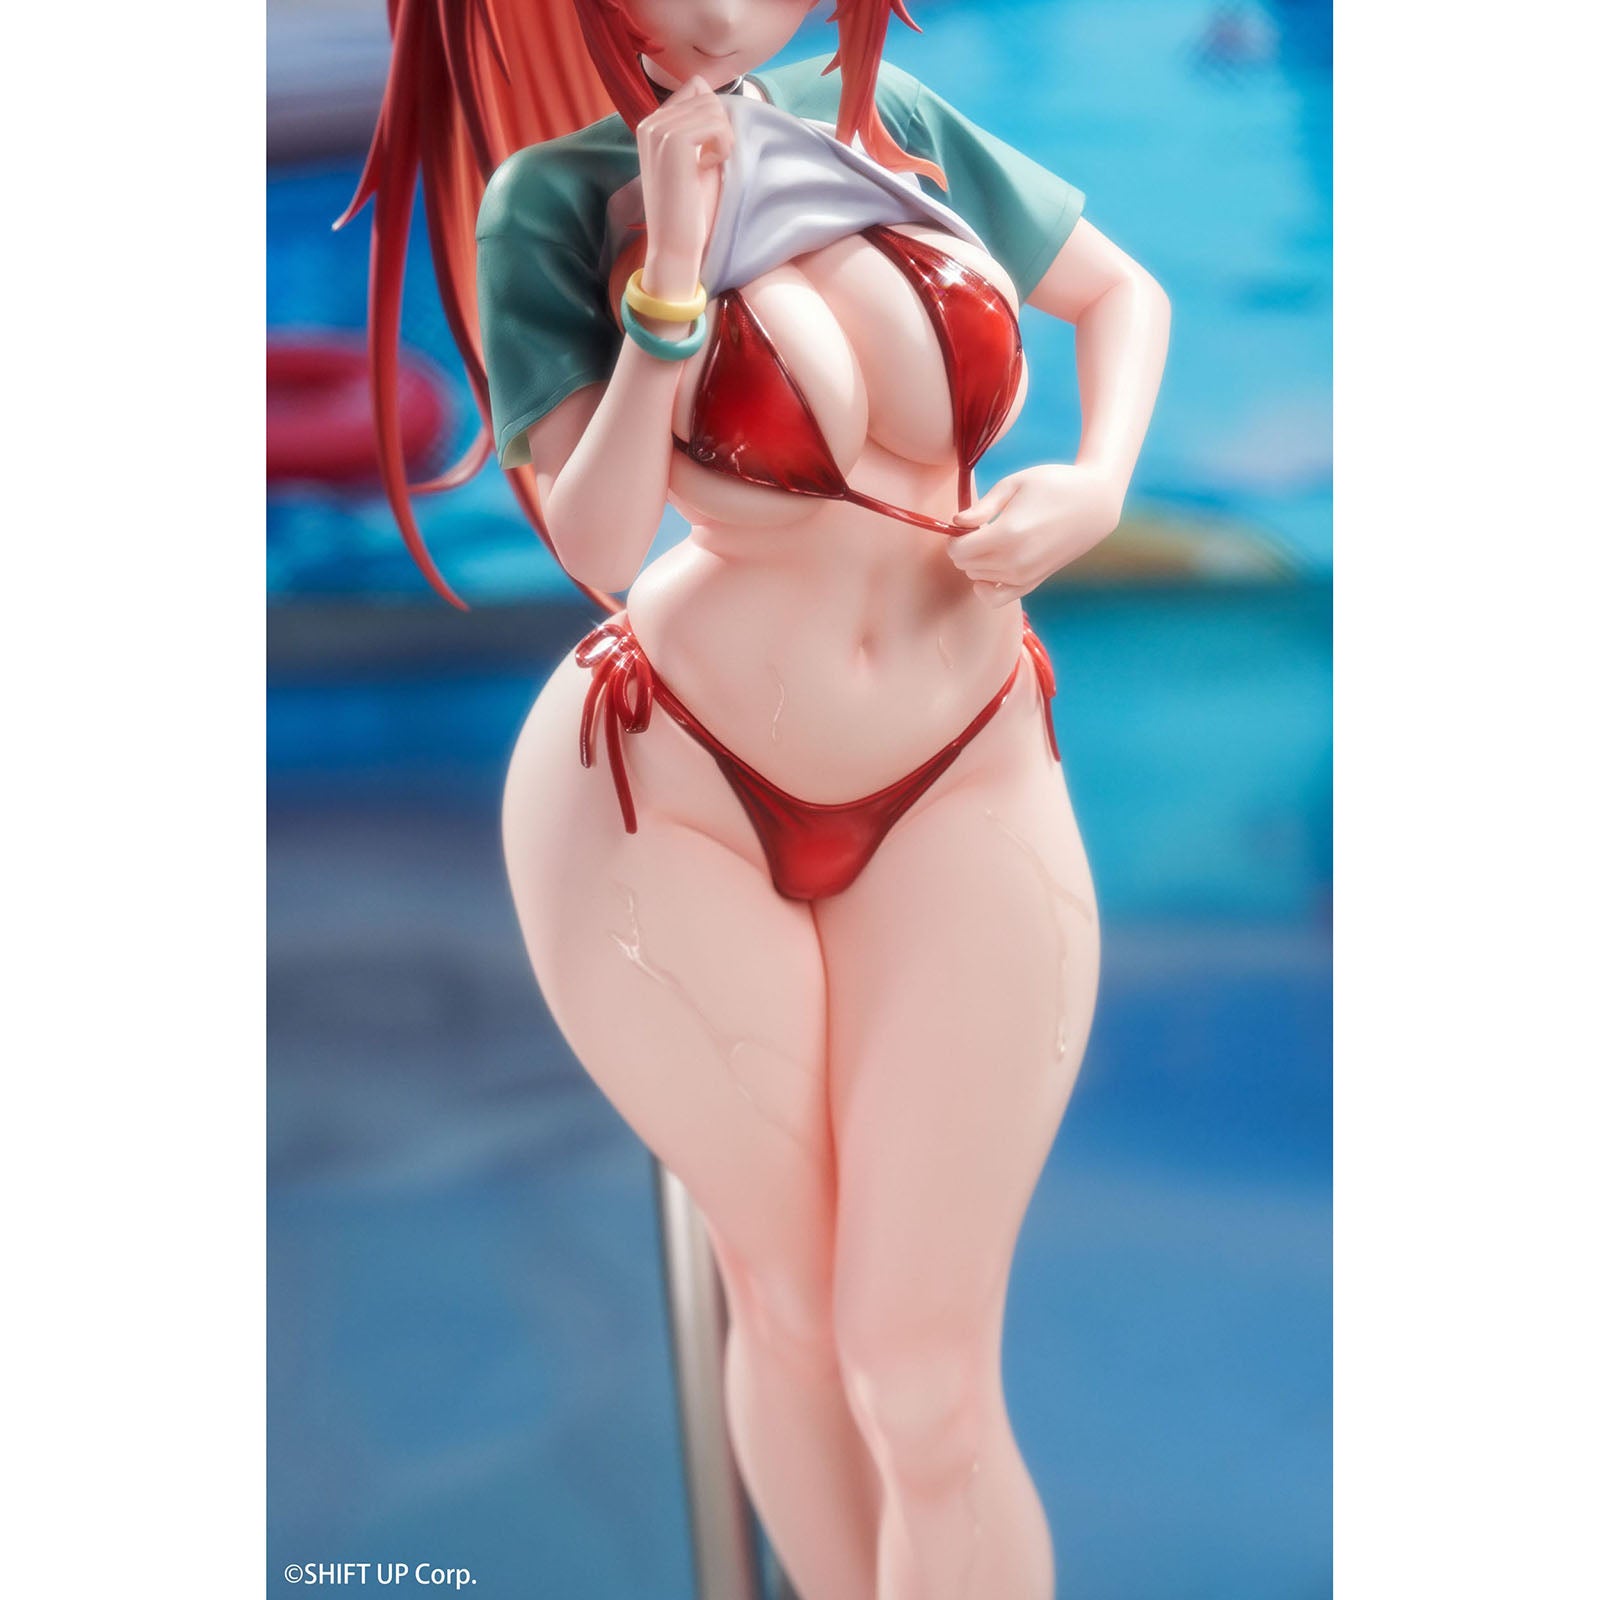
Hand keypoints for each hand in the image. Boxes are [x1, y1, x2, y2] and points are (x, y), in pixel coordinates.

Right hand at [637, 77, 732, 299]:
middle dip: (719, 127)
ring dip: (723, 139)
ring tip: (708, 167)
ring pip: (713, 106)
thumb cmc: (688, 210)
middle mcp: (649, 122)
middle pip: (706, 94)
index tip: (705, 154)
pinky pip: (716, 123)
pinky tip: (707, 169)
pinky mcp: (673, 140)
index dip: (713, 117)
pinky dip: (722, 147)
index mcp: (651, 125)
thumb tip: (708, 89)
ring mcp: (658, 129)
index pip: (695, 88)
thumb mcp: (692, 160)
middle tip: (710, 163)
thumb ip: (697, 125)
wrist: (674, 246)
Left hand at [947, 464, 1124, 605]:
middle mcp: (1015, 561)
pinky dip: (985, 587)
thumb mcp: (1014, 484)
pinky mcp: (1033, 582)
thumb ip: (981, 507)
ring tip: (994, 539)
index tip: (968, 522)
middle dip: (964, 547)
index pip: (958, 550)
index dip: (955, 536)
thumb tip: (956, 523)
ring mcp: (1024, 576)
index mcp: (1007, 535)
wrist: (1094, 503)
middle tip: (981, 527)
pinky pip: (995, 599)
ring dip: (976, 562)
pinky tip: (990, 568)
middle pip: (965, 565)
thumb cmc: (1054, 484)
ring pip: (977, 579)